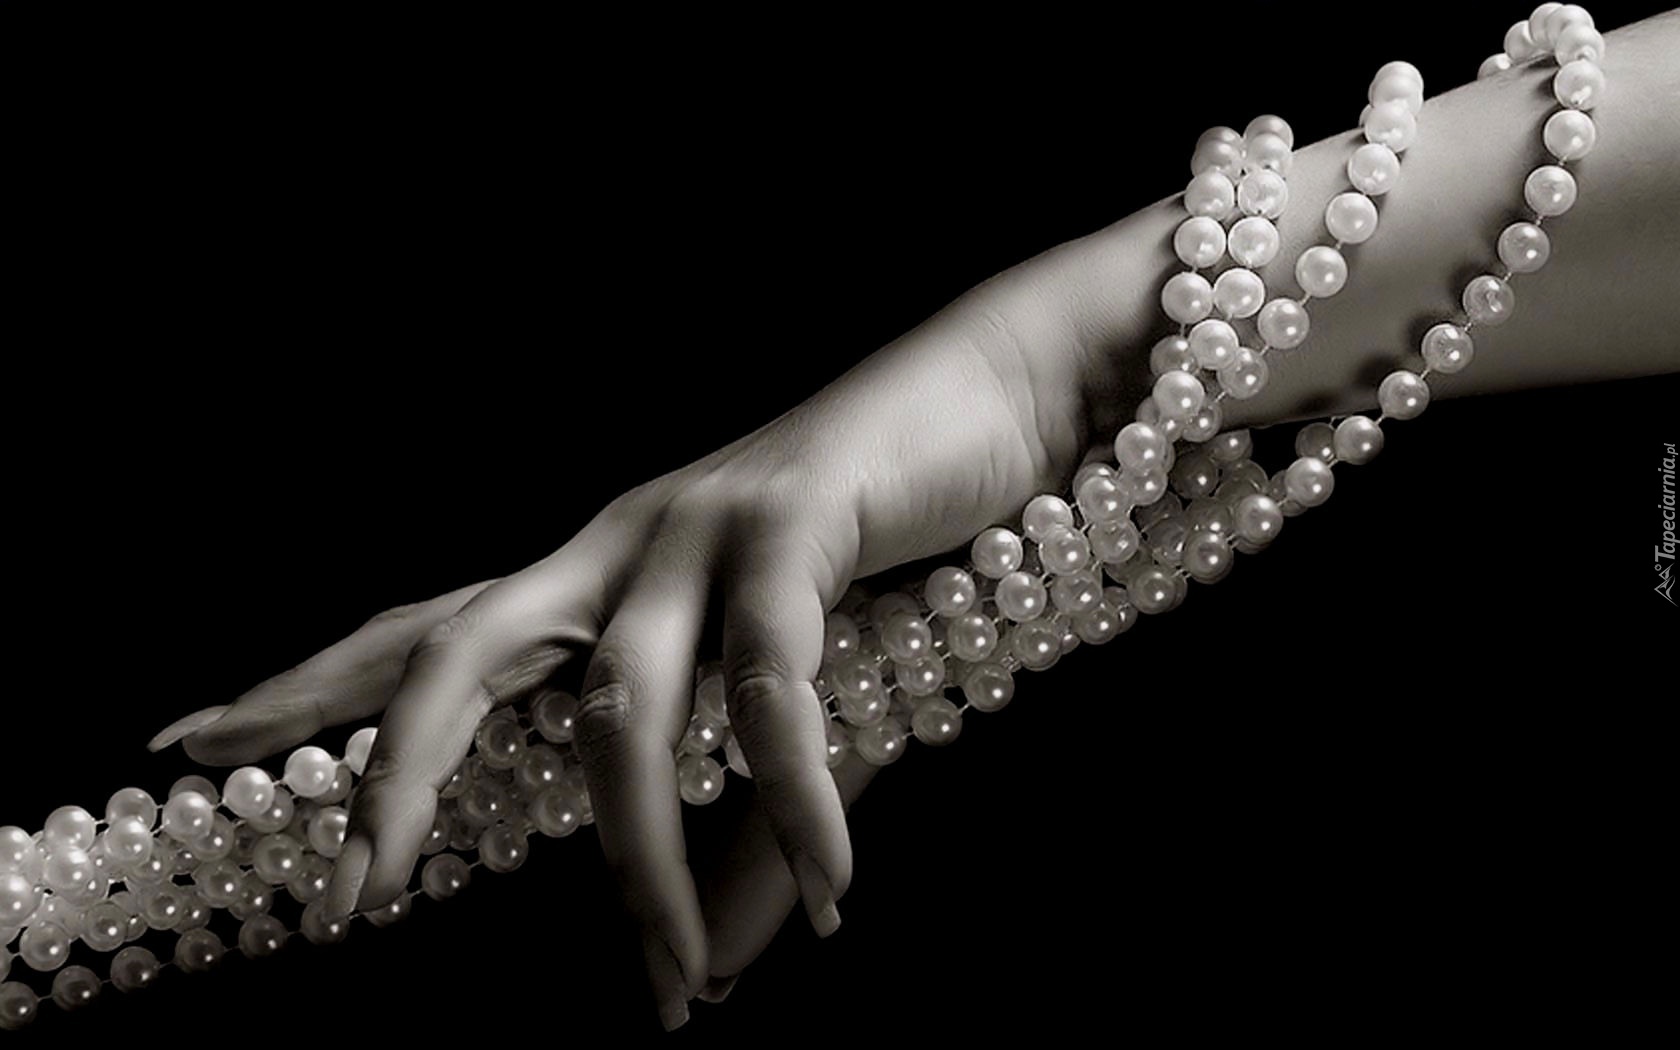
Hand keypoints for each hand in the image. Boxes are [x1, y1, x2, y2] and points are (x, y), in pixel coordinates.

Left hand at [150, 244, 1112, 1028]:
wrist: (999, 391)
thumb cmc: (886, 547)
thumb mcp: (799, 707)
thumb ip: (738, 838)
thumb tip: (703, 975)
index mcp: (599, 570)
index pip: (429, 626)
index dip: (311, 683)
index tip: (191, 737)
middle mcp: (620, 539)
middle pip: (459, 646)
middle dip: (391, 770)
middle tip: (347, 898)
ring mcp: (700, 524)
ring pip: (619, 707)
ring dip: (640, 859)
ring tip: (676, 982)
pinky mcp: (795, 518)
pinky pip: (772, 685)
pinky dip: (795, 800)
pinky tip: (830, 887)